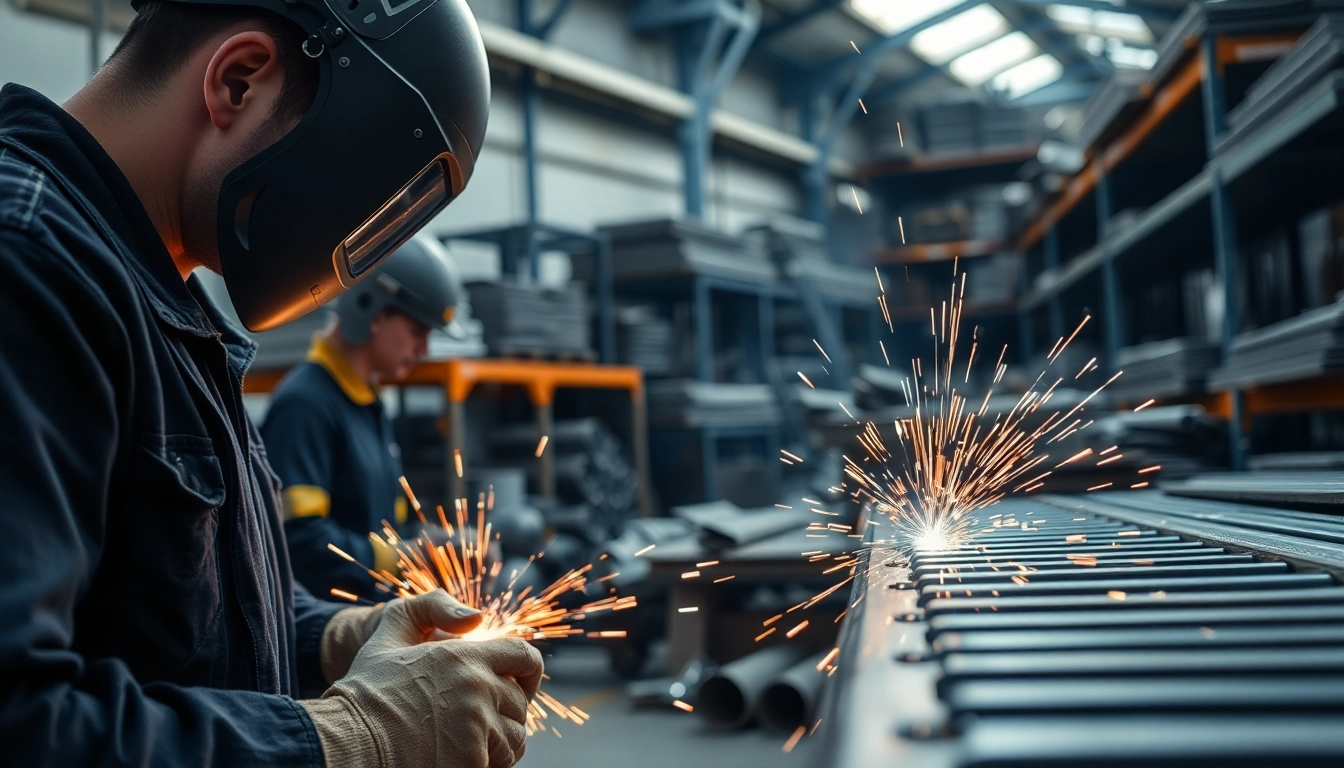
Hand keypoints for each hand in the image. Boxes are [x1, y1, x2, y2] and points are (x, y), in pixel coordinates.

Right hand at [303, 591, 543, 767]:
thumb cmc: (365, 692)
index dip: (529, 671)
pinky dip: (484, 763)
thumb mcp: (389, 633)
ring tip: (467, 743)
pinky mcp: (472, 761)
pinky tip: (456, 758)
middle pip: (520, 703)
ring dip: (499, 741)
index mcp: (464, 657)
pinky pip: (498, 763)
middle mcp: (478, 688)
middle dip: (504, 712)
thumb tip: (477, 618)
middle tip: (476, 722)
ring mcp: (477, 727)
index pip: (524, 656)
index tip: (521, 685)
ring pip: (514, 737)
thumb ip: (432, 609)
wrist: (345, 742)